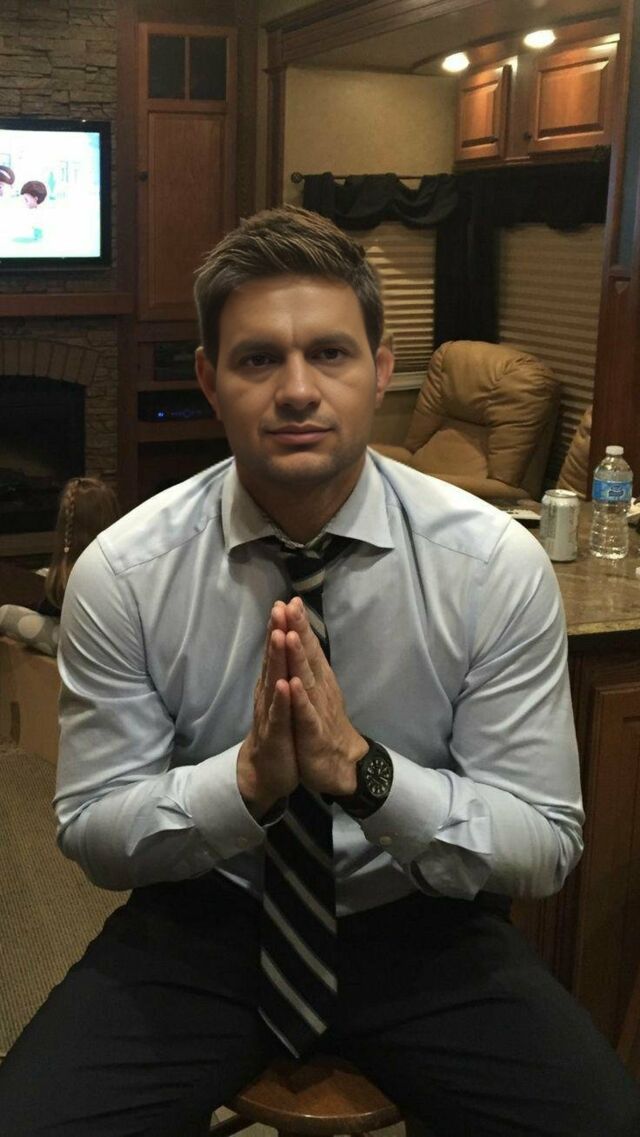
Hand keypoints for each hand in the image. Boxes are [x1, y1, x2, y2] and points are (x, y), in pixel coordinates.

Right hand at [237, 602, 298, 817]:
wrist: (268, 771)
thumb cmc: (280, 730)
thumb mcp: (283, 697)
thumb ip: (282, 671)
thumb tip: (285, 643)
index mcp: (274, 683)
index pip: (278, 651)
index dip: (282, 626)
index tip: (287, 600)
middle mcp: (268, 693)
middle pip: (273, 659)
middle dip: (276, 633)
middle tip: (278, 607)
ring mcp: (270, 713)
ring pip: (273, 681)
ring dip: (277, 659)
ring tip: (280, 635)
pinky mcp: (275, 734)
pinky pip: (279, 715)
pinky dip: (281, 700)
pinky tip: (284, 685)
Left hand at [283, 597, 367, 794]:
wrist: (339, 765)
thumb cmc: (323, 724)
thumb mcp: (315, 692)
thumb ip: (308, 666)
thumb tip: (299, 639)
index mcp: (318, 679)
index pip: (307, 647)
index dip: (298, 624)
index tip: (289, 600)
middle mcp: (320, 688)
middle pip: (307, 656)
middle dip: (297, 631)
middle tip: (288, 606)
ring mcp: (318, 709)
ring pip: (307, 679)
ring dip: (298, 657)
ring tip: (289, 635)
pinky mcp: (314, 732)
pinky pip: (306, 714)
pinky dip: (300, 699)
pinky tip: (293, 685)